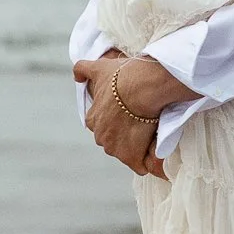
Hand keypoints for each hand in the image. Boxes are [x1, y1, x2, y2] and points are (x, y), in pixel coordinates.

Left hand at [73, 50, 191, 177]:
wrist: (141, 87)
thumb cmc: (122, 77)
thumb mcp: (99, 68)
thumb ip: (83, 70)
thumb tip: (77, 76)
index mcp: (93, 120)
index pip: (105, 126)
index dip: (119, 121)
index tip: (132, 113)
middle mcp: (100, 137)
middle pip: (115, 141)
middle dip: (128, 136)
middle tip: (143, 122)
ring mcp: (115, 149)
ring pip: (128, 153)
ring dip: (139, 147)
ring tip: (152, 132)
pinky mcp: (131, 158)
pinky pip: (141, 166)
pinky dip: (149, 161)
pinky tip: (156, 150)